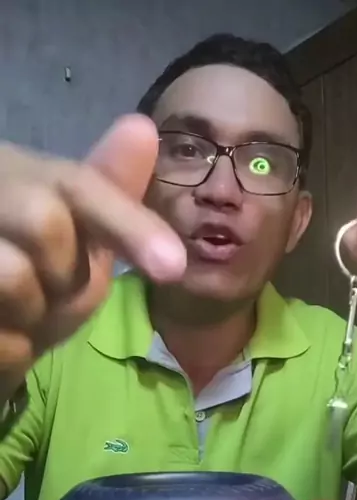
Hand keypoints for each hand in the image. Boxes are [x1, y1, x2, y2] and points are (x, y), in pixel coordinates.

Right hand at [0, 114, 185, 400]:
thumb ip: (113, 202)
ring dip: (30, 314)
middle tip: (50, 289)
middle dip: (63, 274)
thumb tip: (141, 128)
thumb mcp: (83, 244)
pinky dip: (8, 348)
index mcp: (21, 174)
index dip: (130, 225)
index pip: (81, 186)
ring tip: (18, 312)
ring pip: (13, 276)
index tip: (174, 268)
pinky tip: (1, 334)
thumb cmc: (41, 281)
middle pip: (46, 221)